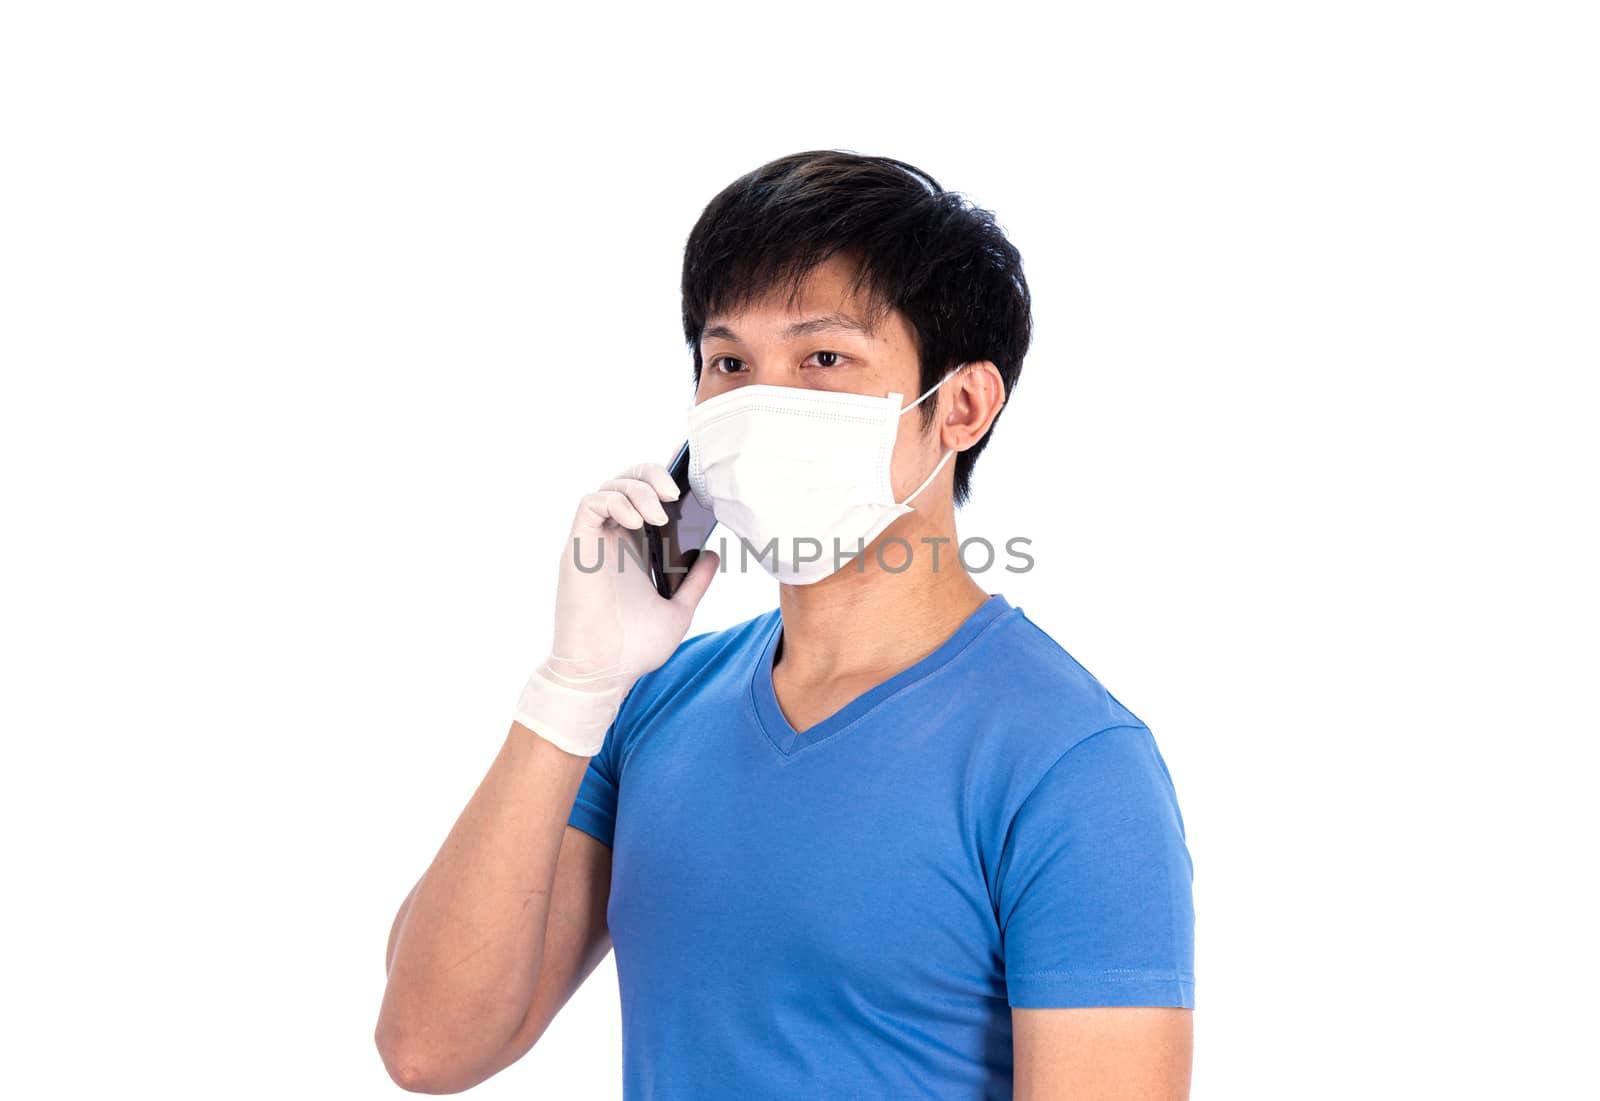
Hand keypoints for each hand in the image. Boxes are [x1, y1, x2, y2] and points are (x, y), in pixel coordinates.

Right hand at [514, 462, 719, 755]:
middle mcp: (612, 540)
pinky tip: (639, 522)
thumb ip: (694, 582)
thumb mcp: (677, 610)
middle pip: (626, 482)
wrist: (603, 674)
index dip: (662, 482)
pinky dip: (617, 502)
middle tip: (675, 492)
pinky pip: (591, 504)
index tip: (690, 486)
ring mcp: (594, 542)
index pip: (645, 498)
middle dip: (651, 475)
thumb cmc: (633, 649)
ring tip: (661, 514)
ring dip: (638, 490)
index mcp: (634, 550)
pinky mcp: (578, 547)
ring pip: (609, 486)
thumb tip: (712, 553)